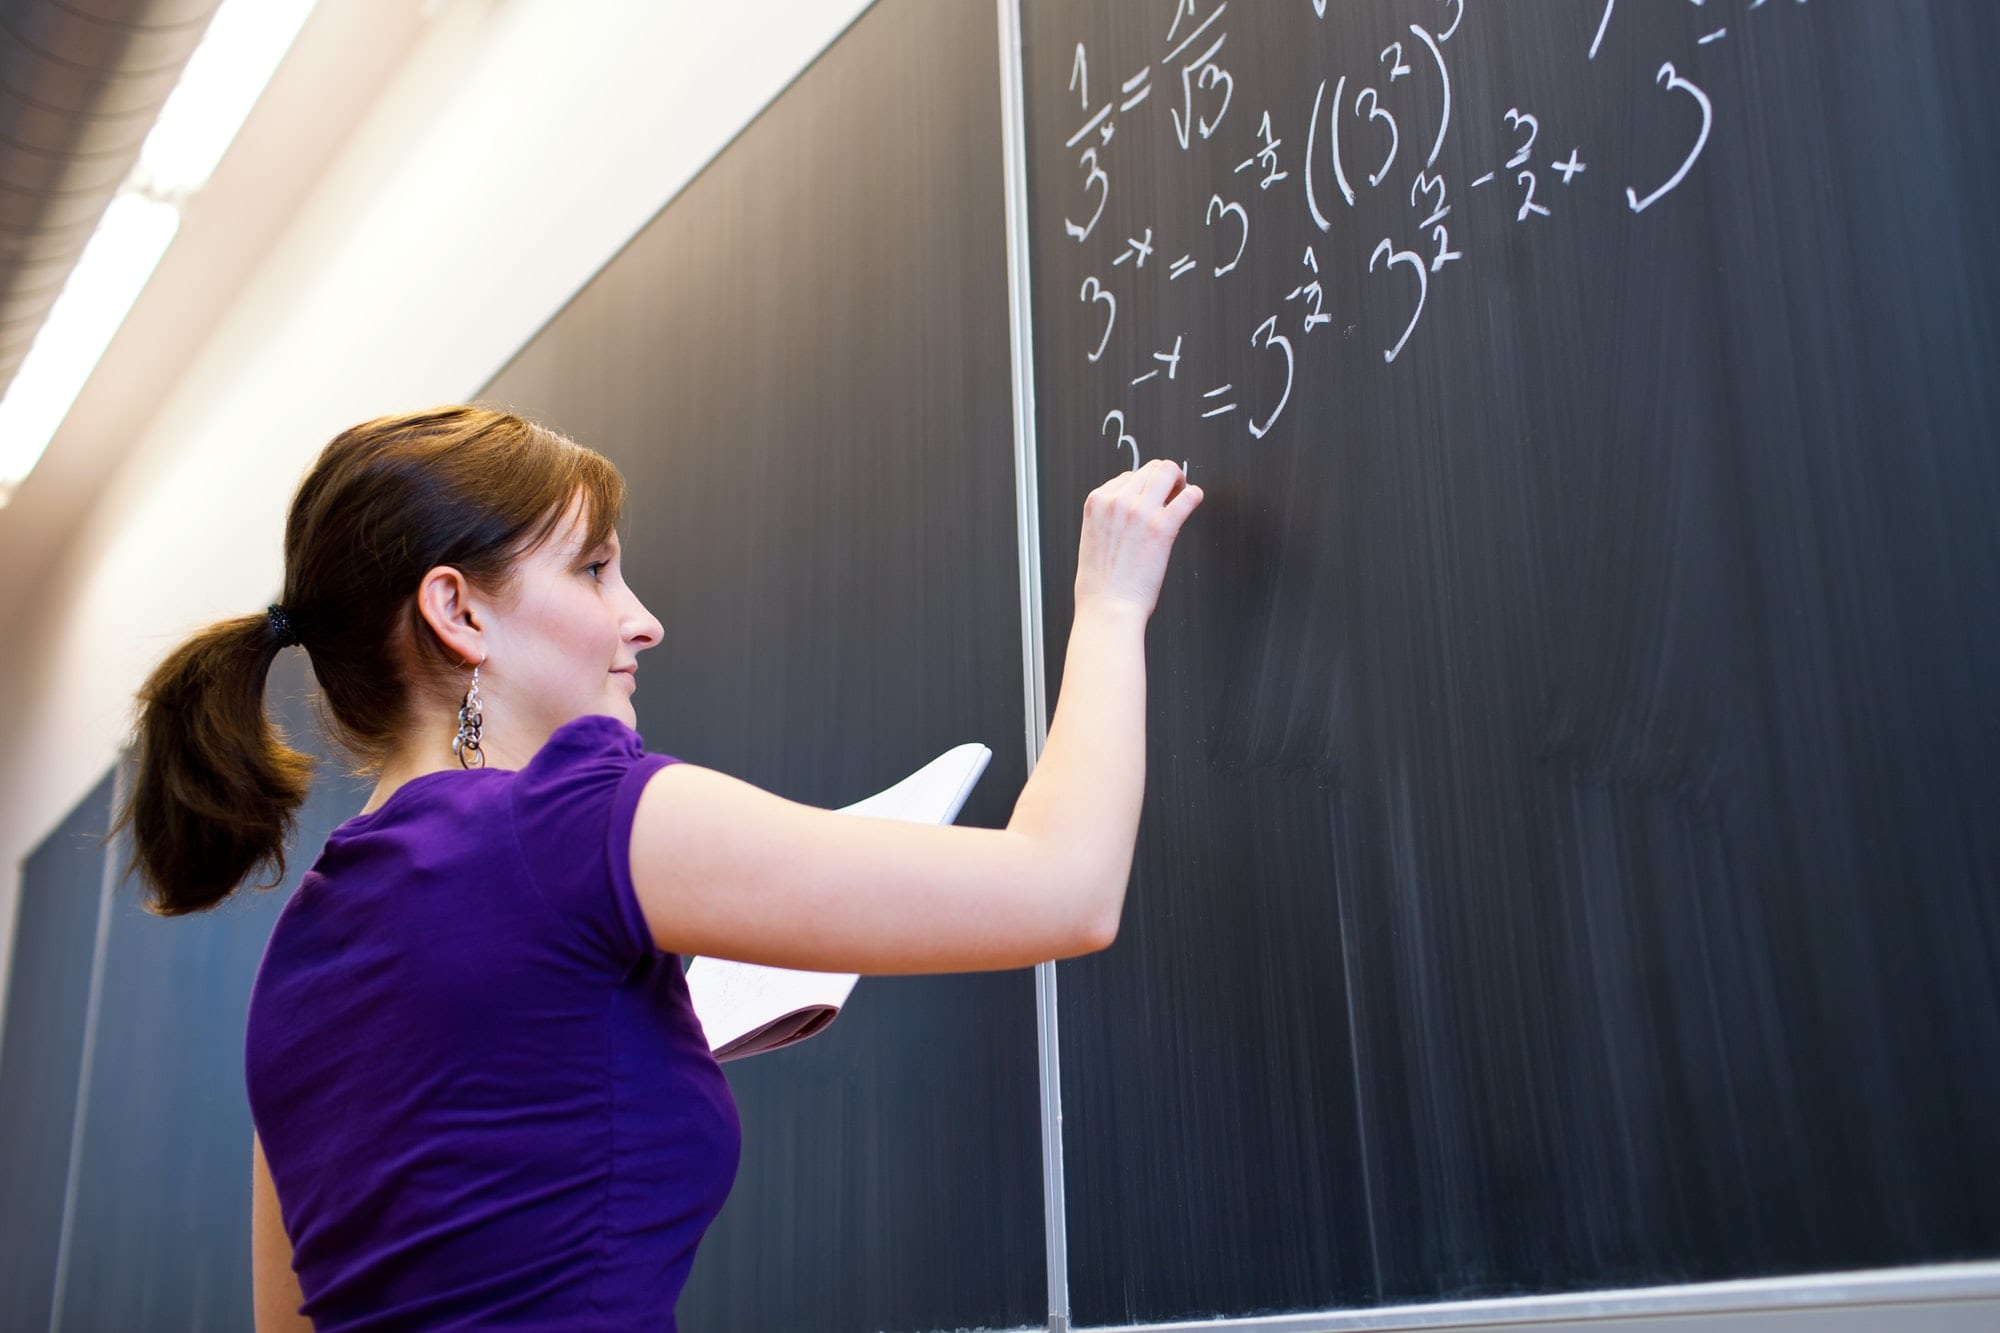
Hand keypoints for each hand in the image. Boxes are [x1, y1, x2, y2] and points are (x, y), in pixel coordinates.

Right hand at [1073, 459, 1203, 618]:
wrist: (1107, 608)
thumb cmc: (1100, 584)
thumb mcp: (1093, 538)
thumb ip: (1109, 518)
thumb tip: (1130, 510)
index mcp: (1097, 502)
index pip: (1127, 476)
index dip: (1143, 486)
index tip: (1152, 498)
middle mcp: (1117, 501)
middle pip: (1150, 468)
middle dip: (1164, 478)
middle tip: (1172, 493)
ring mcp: (1140, 512)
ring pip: (1168, 472)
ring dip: (1179, 481)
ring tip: (1181, 496)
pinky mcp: (1162, 527)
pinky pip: (1188, 496)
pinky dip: (1195, 496)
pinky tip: (1193, 503)